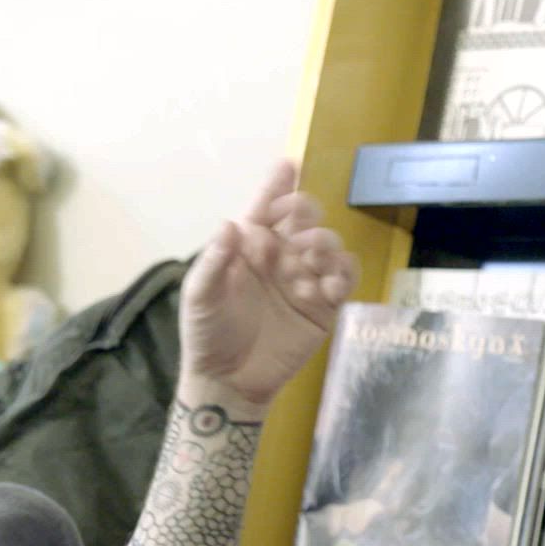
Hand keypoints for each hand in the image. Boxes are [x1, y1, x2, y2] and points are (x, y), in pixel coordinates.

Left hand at [179, 159, 357, 410]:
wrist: (228, 380)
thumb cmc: (207, 333)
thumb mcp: (200, 296)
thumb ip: (214, 260)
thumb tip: (230, 223)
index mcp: (247, 246)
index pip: (265, 207)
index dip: (277, 185)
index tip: (289, 165)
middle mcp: (278, 256)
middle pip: (304, 219)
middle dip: (306, 215)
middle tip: (297, 231)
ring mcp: (303, 279)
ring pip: (328, 246)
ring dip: (324, 245)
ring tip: (309, 260)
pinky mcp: (323, 306)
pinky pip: (344, 279)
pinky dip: (342, 275)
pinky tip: (328, 286)